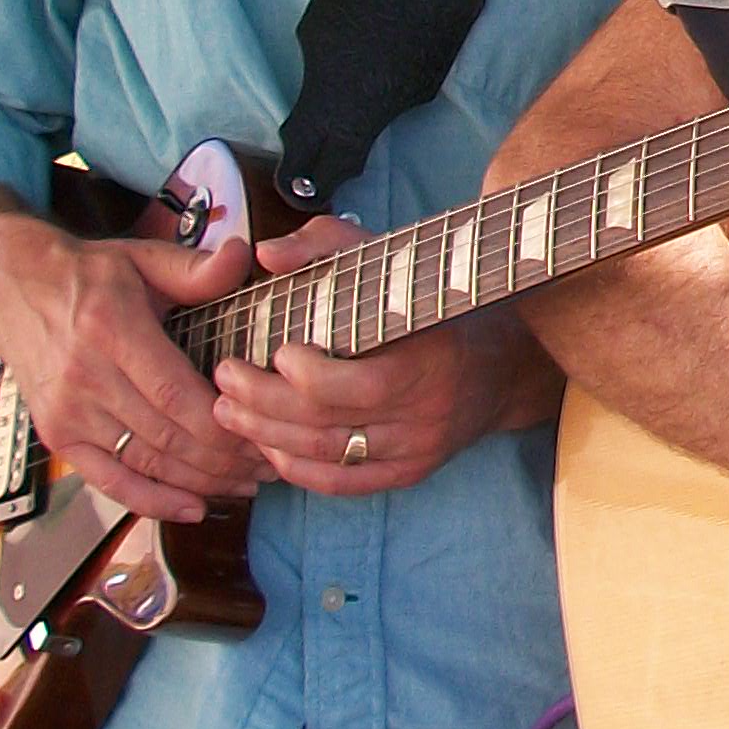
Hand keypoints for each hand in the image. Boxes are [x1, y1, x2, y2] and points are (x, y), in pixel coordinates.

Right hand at [0, 195, 261, 523]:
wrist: (12, 289)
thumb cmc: (86, 275)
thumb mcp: (141, 259)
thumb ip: (195, 268)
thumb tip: (241, 257)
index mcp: (112, 330)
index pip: (176, 394)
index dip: (224, 424)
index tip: (264, 433)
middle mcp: (86, 377)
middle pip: (167, 435)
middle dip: (225, 459)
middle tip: (269, 463)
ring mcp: (69, 413)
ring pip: (146, 463)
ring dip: (201, 482)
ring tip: (246, 483)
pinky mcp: (58, 436)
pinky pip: (109, 481)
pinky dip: (152, 501)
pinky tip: (192, 508)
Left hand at [210, 216, 561, 494]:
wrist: (503, 364)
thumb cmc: (433, 303)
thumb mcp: (389, 258)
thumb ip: (325, 244)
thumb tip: (266, 254)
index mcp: (428, 358)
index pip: (359, 385)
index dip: (307, 377)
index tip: (275, 351)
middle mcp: (424, 413)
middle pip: (329, 425)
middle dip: (264, 405)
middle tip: (225, 379)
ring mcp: (416, 449)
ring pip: (328, 457)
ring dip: (268, 438)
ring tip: (229, 411)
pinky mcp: (409, 473)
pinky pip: (344, 484)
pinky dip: (298, 471)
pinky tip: (268, 448)